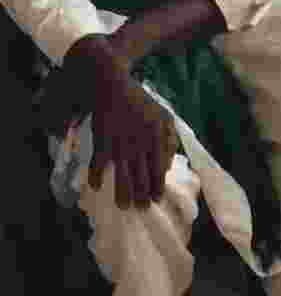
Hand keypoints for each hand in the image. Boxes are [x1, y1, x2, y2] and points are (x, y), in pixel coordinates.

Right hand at [90, 71, 178, 209]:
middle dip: (141, 194)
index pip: (158, 168)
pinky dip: (96, 175)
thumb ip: (169, 138)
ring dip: (122, 191)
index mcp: (156, 137)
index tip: (156, 199)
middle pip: (141, 175)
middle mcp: (140, 143)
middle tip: (140, 209)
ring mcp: (120, 143)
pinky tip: (96, 187)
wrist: (114, 86)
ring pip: (122, 173)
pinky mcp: (102, 140)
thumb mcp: (164, 116)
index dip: (157, 185)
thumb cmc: (141, 103)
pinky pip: (99, 162)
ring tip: (123, 206)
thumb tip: (169, 163)